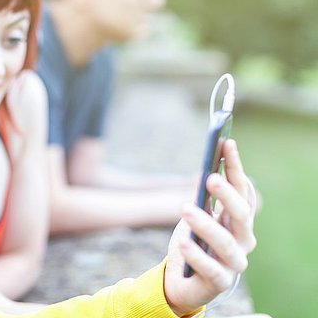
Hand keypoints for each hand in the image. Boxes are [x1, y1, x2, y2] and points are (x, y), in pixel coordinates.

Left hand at [164, 139, 256, 315]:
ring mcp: (233, 262)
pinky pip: (211, 269)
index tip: (225, 143)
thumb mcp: (197, 214)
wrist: (183, 280)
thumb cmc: (194, 241)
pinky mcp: (219, 281)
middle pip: (242, 215)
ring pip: (226, 242)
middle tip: (210, 178)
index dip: (235, 167)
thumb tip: (205, 170)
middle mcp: (243, 240)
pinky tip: (183, 243)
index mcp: (239, 220)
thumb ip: (203, 197)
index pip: (242, 190)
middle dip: (227, 195)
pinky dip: (197, 255)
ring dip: (206, 224)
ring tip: (185, 208)